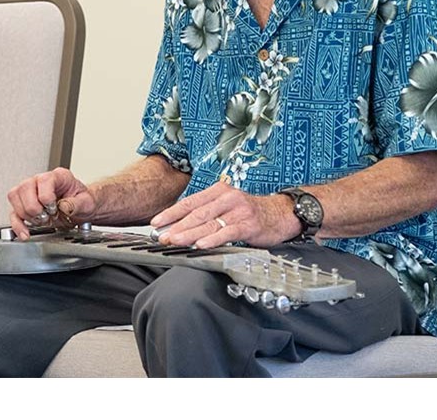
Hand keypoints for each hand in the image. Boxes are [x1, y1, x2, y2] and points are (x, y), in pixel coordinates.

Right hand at [6, 167, 94, 239]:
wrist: (81, 209)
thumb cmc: (83, 201)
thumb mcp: (87, 203)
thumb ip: (77, 204)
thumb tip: (64, 206)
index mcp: (59, 176)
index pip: (43, 180)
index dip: (46, 197)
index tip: (54, 209)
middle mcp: (41, 181)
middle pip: (24, 188)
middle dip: (35, 208)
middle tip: (48, 216)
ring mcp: (31, 192)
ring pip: (15, 198)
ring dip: (27, 215)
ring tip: (42, 221)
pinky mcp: (25, 205)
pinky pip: (13, 213)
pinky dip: (17, 225)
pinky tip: (24, 233)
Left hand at [149, 181, 301, 248]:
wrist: (281, 213)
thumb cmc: (250, 212)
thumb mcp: (227, 205)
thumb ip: (207, 212)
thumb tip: (180, 225)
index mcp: (219, 191)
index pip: (190, 202)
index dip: (171, 213)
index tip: (156, 222)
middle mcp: (227, 198)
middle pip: (196, 213)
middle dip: (176, 226)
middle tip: (162, 236)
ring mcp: (238, 211)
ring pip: (208, 223)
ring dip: (189, 234)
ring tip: (174, 241)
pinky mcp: (248, 224)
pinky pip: (227, 232)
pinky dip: (212, 239)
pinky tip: (201, 245)